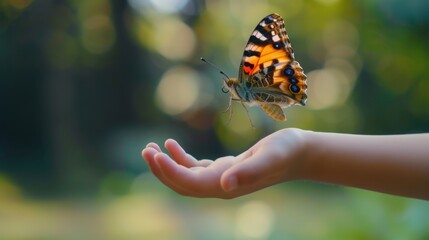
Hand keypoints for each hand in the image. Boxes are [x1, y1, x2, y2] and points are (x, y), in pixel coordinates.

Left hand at [141, 128, 305, 198]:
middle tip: (146, 150)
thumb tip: (225, 186)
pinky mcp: (225, 169)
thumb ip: (249, 171)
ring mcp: (222, 179)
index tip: (153, 154)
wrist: (300, 153)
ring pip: (186, 177)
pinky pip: (196, 169)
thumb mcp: (270, 158)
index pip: (190, 183)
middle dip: (161, 170)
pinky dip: (181, 159)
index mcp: (226, 185)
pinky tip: (172, 146)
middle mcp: (221, 186)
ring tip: (150, 148)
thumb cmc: (286, 152)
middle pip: (183, 184)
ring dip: (167, 165)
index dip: (170, 171)